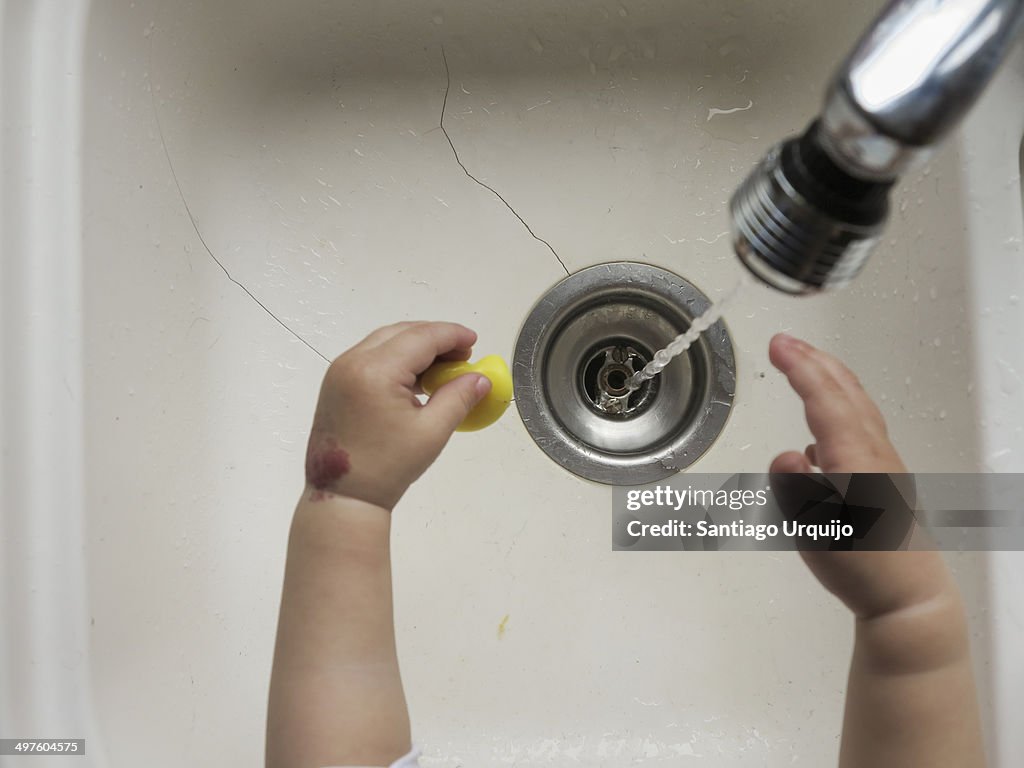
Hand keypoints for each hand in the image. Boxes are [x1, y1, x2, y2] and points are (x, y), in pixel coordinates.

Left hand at [304, 321, 490, 509]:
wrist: (341, 496)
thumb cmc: (387, 468)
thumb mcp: (431, 432)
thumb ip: (459, 398)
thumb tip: (480, 378)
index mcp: (375, 371)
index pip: (421, 338)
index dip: (451, 335)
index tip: (474, 341)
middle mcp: (352, 362)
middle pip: (401, 333)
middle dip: (435, 338)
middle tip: (463, 354)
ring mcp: (340, 371)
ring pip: (385, 342)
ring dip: (416, 347)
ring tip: (444, 367)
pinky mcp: (336, 383)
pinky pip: (371, 357)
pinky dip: (397, 359)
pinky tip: (417, 378)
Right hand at [768, 333, 955, 623]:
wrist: (910, 597)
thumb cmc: (864, 566)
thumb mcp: (817, 532)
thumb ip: (796, 489)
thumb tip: (788, 453)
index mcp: (856, 459)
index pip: (826, 401)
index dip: (801, 369)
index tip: (778, 344)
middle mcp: (874, 453)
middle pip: (845, 394)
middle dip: (814, 362)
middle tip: (786, 342)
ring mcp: (884, 463)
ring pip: (856, 406)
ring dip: (828, 379)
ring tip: (805, 365)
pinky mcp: (884, 478)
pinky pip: (860, 426)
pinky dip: (839, 406)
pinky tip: (823, 427)